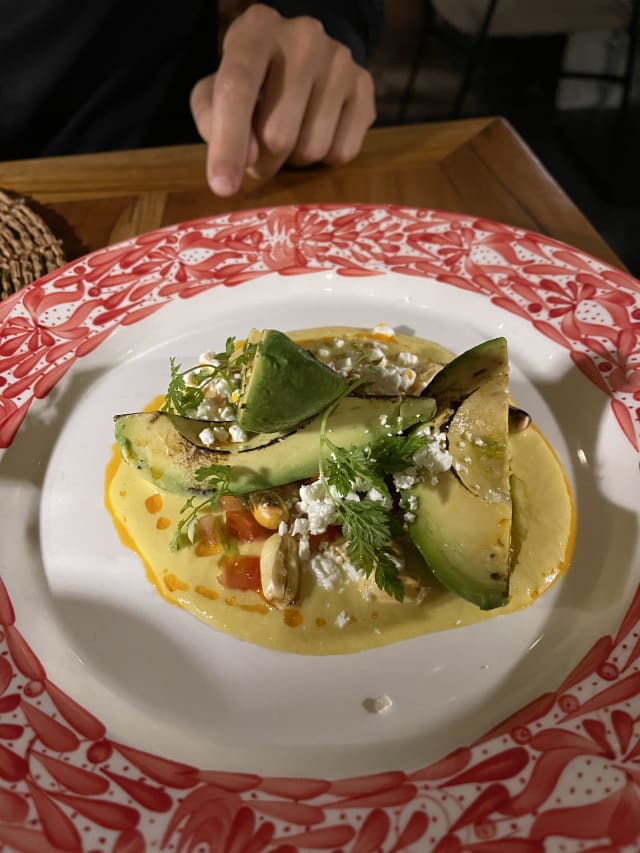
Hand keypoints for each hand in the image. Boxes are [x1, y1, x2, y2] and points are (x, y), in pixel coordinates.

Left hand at [190, 4, 375, 195]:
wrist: (301, 58)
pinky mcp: (364, 86)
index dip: (228, 143)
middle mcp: (303, 38)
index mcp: (256, 30)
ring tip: (288, 136)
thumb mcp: (213, 93)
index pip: (238, 88)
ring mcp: (340, 62)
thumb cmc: (249, 83)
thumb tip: (250, 159)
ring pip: (312, 148)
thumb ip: (212, 122)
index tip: (222, 187)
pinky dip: (323, 159)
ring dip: (293, 161)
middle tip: (258, 155)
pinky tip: (314, 133)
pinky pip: (341, 152)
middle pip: (279, 134)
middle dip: (263, 162)